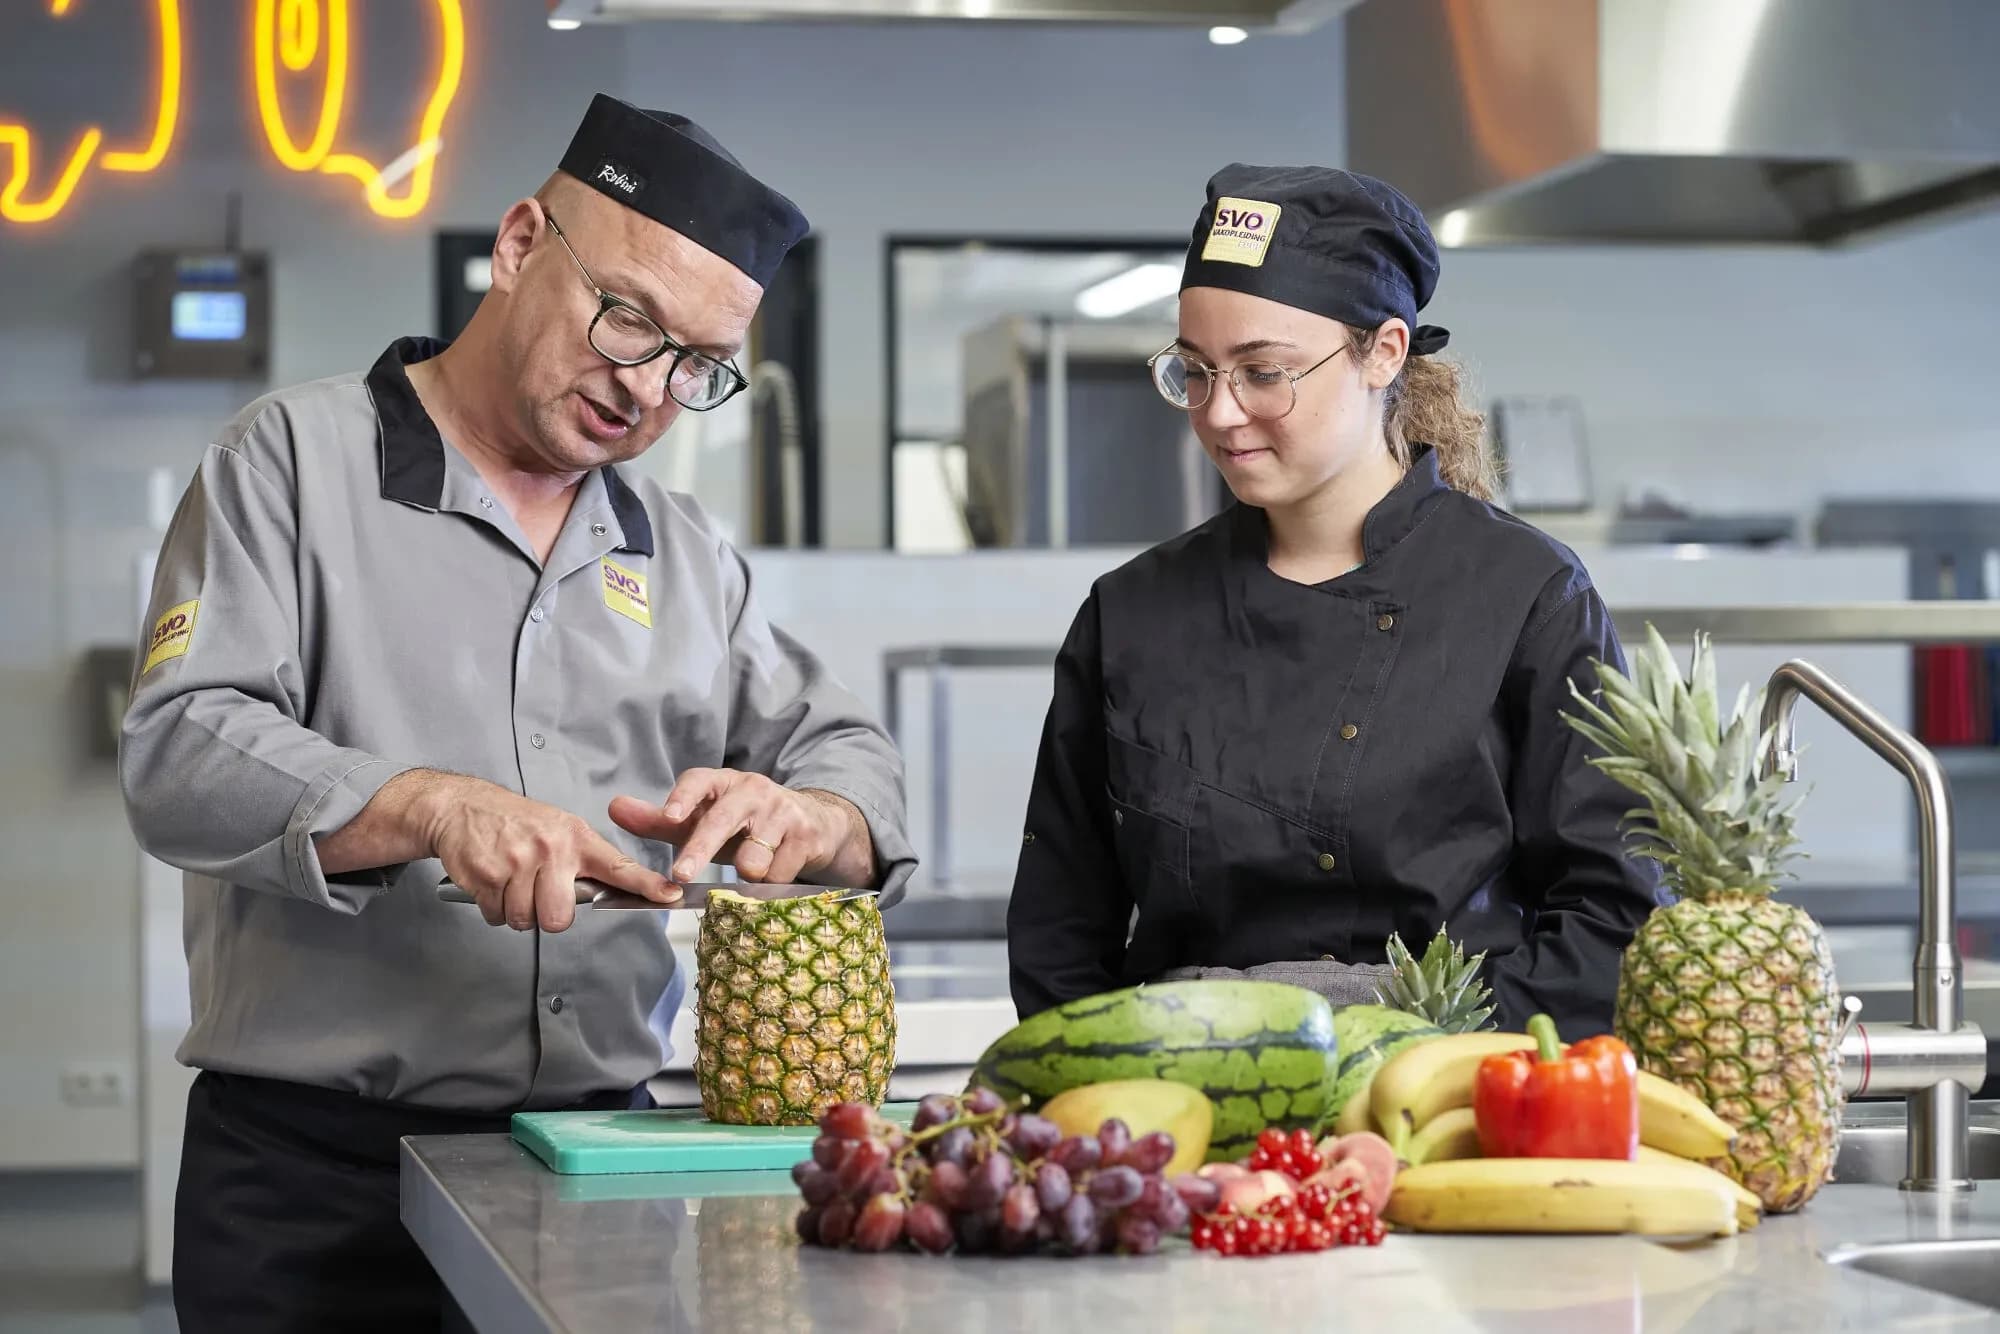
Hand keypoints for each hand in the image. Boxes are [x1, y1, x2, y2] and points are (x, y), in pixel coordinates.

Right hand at [419, 775, 679, 931]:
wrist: (463, 806)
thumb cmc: (515, 823)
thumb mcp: (557, 829)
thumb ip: (580, 860)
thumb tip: (607, 893)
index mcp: (576, 838)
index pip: (619, 866)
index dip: (646, 885)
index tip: (671, 895)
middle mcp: (551, 849)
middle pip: (560, 917)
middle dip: (546, 914)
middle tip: (535, 891)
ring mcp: (518, 862)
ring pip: (525, 920)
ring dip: (515, 910)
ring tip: (511, 881)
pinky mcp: (488, 875)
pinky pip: (497, 916)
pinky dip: (493, 908)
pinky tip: (493, 881)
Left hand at [608, 769, 847, 885]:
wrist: (812, 824)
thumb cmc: (745, 824)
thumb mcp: (703, 820)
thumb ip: (659, 819)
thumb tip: (614, 808)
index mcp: (723, 783)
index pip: (698, 781)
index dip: (683, 797)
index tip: (669, 815)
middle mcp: (753, 790)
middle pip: (722, 821)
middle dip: (701, 849)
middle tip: (680, 875)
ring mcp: (782, 811)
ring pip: (754, 856)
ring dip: (747, 874)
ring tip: (750, 872)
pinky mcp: (806, 835)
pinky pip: (779, 874)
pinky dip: (771, 884)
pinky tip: (776, 874)